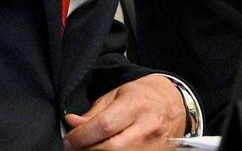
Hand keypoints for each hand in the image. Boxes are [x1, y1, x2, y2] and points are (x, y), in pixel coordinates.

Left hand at [63, 74, 185, 148]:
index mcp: (136, 105)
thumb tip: (72, 124)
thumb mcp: (116, 95)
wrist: (172, 104)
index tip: (69, 140)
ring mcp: (153, 145)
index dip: (82, 136)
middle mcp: (147, 127)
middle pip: (111, 148)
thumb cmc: (142, 97)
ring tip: (89, 149)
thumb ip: (93, 112)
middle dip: (87, 150)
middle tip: (75, 148)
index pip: (104, 126)